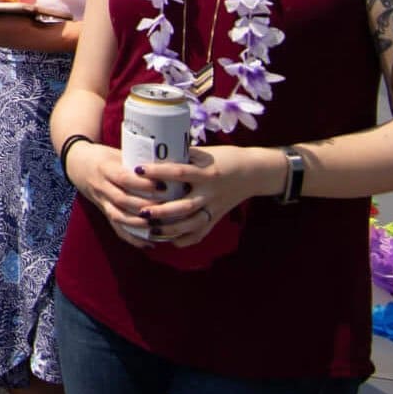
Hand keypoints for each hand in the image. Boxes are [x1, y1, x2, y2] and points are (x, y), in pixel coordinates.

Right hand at [63, 140, 165, 243]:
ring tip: (160, 226)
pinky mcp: (103, 212)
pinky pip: (116, 228)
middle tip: (168, 208)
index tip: (163, 185)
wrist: (76, 164)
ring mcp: (101, 202)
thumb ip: (135, 161)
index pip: (124, 179)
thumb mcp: (116, 153)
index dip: (143, 184)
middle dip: (146, 206)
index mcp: (105, 169)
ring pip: (119, 217)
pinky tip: (149, 243)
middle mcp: (101, 187)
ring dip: (140, 224)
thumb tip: (165, 165)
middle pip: (123, 200)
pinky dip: (132, 238)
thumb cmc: (102, 156)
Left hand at [127, 144, 269, 246]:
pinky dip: (185, 239)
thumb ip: (184, 157)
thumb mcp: (205, 154)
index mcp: (206, 172)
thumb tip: (156, 154)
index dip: (158, 171)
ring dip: (170, 228)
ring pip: (191, 224)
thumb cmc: (225, 157)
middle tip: (142, 210)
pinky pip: (201, 233)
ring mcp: (214, 208)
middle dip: (162, 210)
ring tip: (150, 228)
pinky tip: (170, 240)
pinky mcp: (216, 217)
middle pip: (184, 206)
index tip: (138, 169)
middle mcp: (210, 192)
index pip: (178, 172)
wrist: (254, 172)